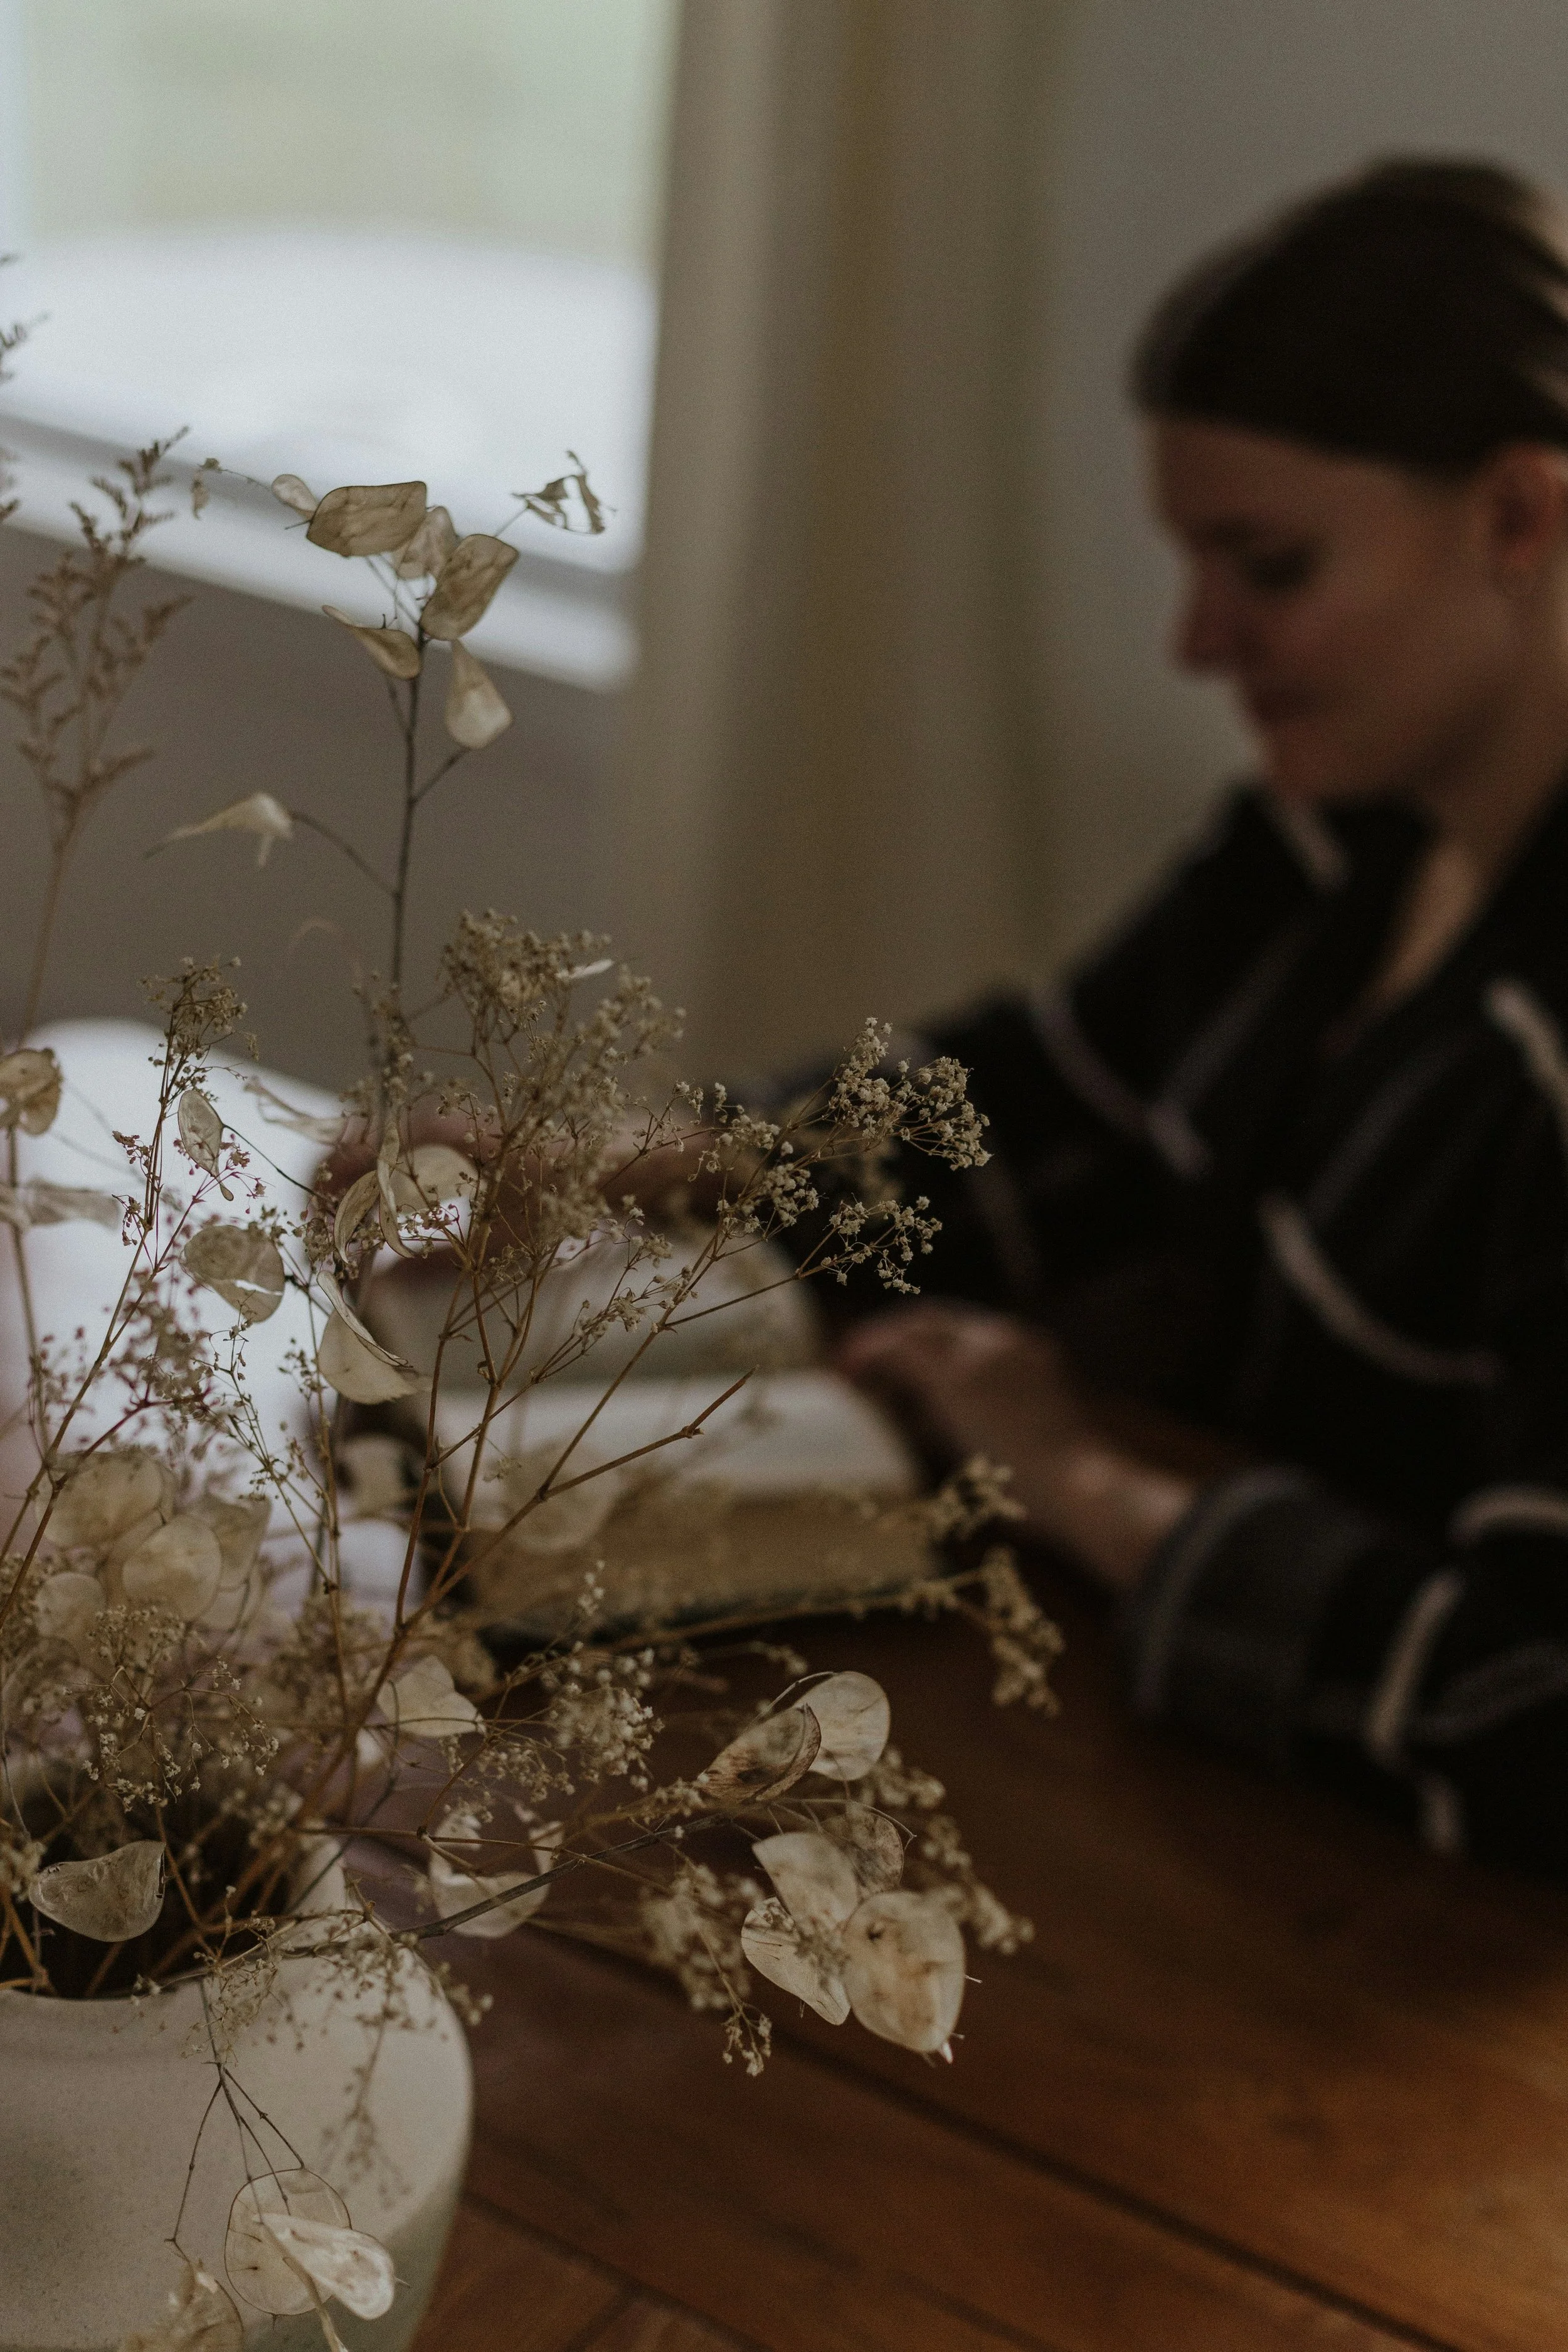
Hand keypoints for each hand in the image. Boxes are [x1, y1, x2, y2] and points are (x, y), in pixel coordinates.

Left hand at [836, 1301, 1195, 1592]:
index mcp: (1030, 1353)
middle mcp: (1008, 1339)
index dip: (925, 1345)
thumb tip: (947, 1433)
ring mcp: (984, 1352)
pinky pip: (901, 1350)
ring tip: (848, 1373)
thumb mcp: (1026, 1441)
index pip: (965, 1332)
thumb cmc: (1063, 1490)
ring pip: (915, 1329)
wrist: (1084, 1489)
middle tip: (858, 1367)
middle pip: (935, 1321)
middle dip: (894, 1338)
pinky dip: (871, 1353)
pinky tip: (848, 1370)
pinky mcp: (959, 1377)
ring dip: (878, 1346)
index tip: (897, 1371)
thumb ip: (989, 1429)